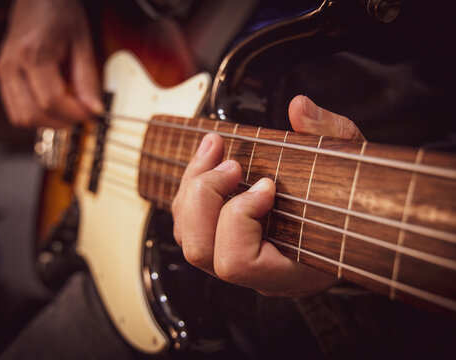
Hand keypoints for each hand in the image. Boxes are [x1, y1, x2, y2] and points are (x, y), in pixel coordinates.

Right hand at [0, 0, 102, 127]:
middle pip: (33, 114)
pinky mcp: (2, 75)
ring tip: (68, 111)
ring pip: (20, 117)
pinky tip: (53, 105)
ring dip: (47, 122)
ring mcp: (3, 70)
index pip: (51, 101)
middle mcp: (11, 64)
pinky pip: (15, 109)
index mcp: (32, 54)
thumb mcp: (82, 43)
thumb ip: (87, 79)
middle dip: (62, 122)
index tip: (91, 113)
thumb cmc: (60, 13)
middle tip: (82, 116)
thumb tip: (94, 109)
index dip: (74, 114)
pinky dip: (36, 114)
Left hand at [172, 95, 363, 296]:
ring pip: (186, 238)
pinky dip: (191, 187)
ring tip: (215, 149)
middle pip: (200, 252)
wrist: (351, 221)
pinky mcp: (222, 243)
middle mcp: (258, 275)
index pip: (239, 263)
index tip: (267, 183)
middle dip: (206, 197)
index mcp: (292, 272)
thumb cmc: (354, 200)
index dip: (241, 217)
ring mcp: (236, 261)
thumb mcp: (353, 163)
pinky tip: (209, 158)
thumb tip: (299, 108)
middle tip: (232, 164)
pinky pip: (186, 223)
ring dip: (193, 187)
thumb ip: (330, 133)